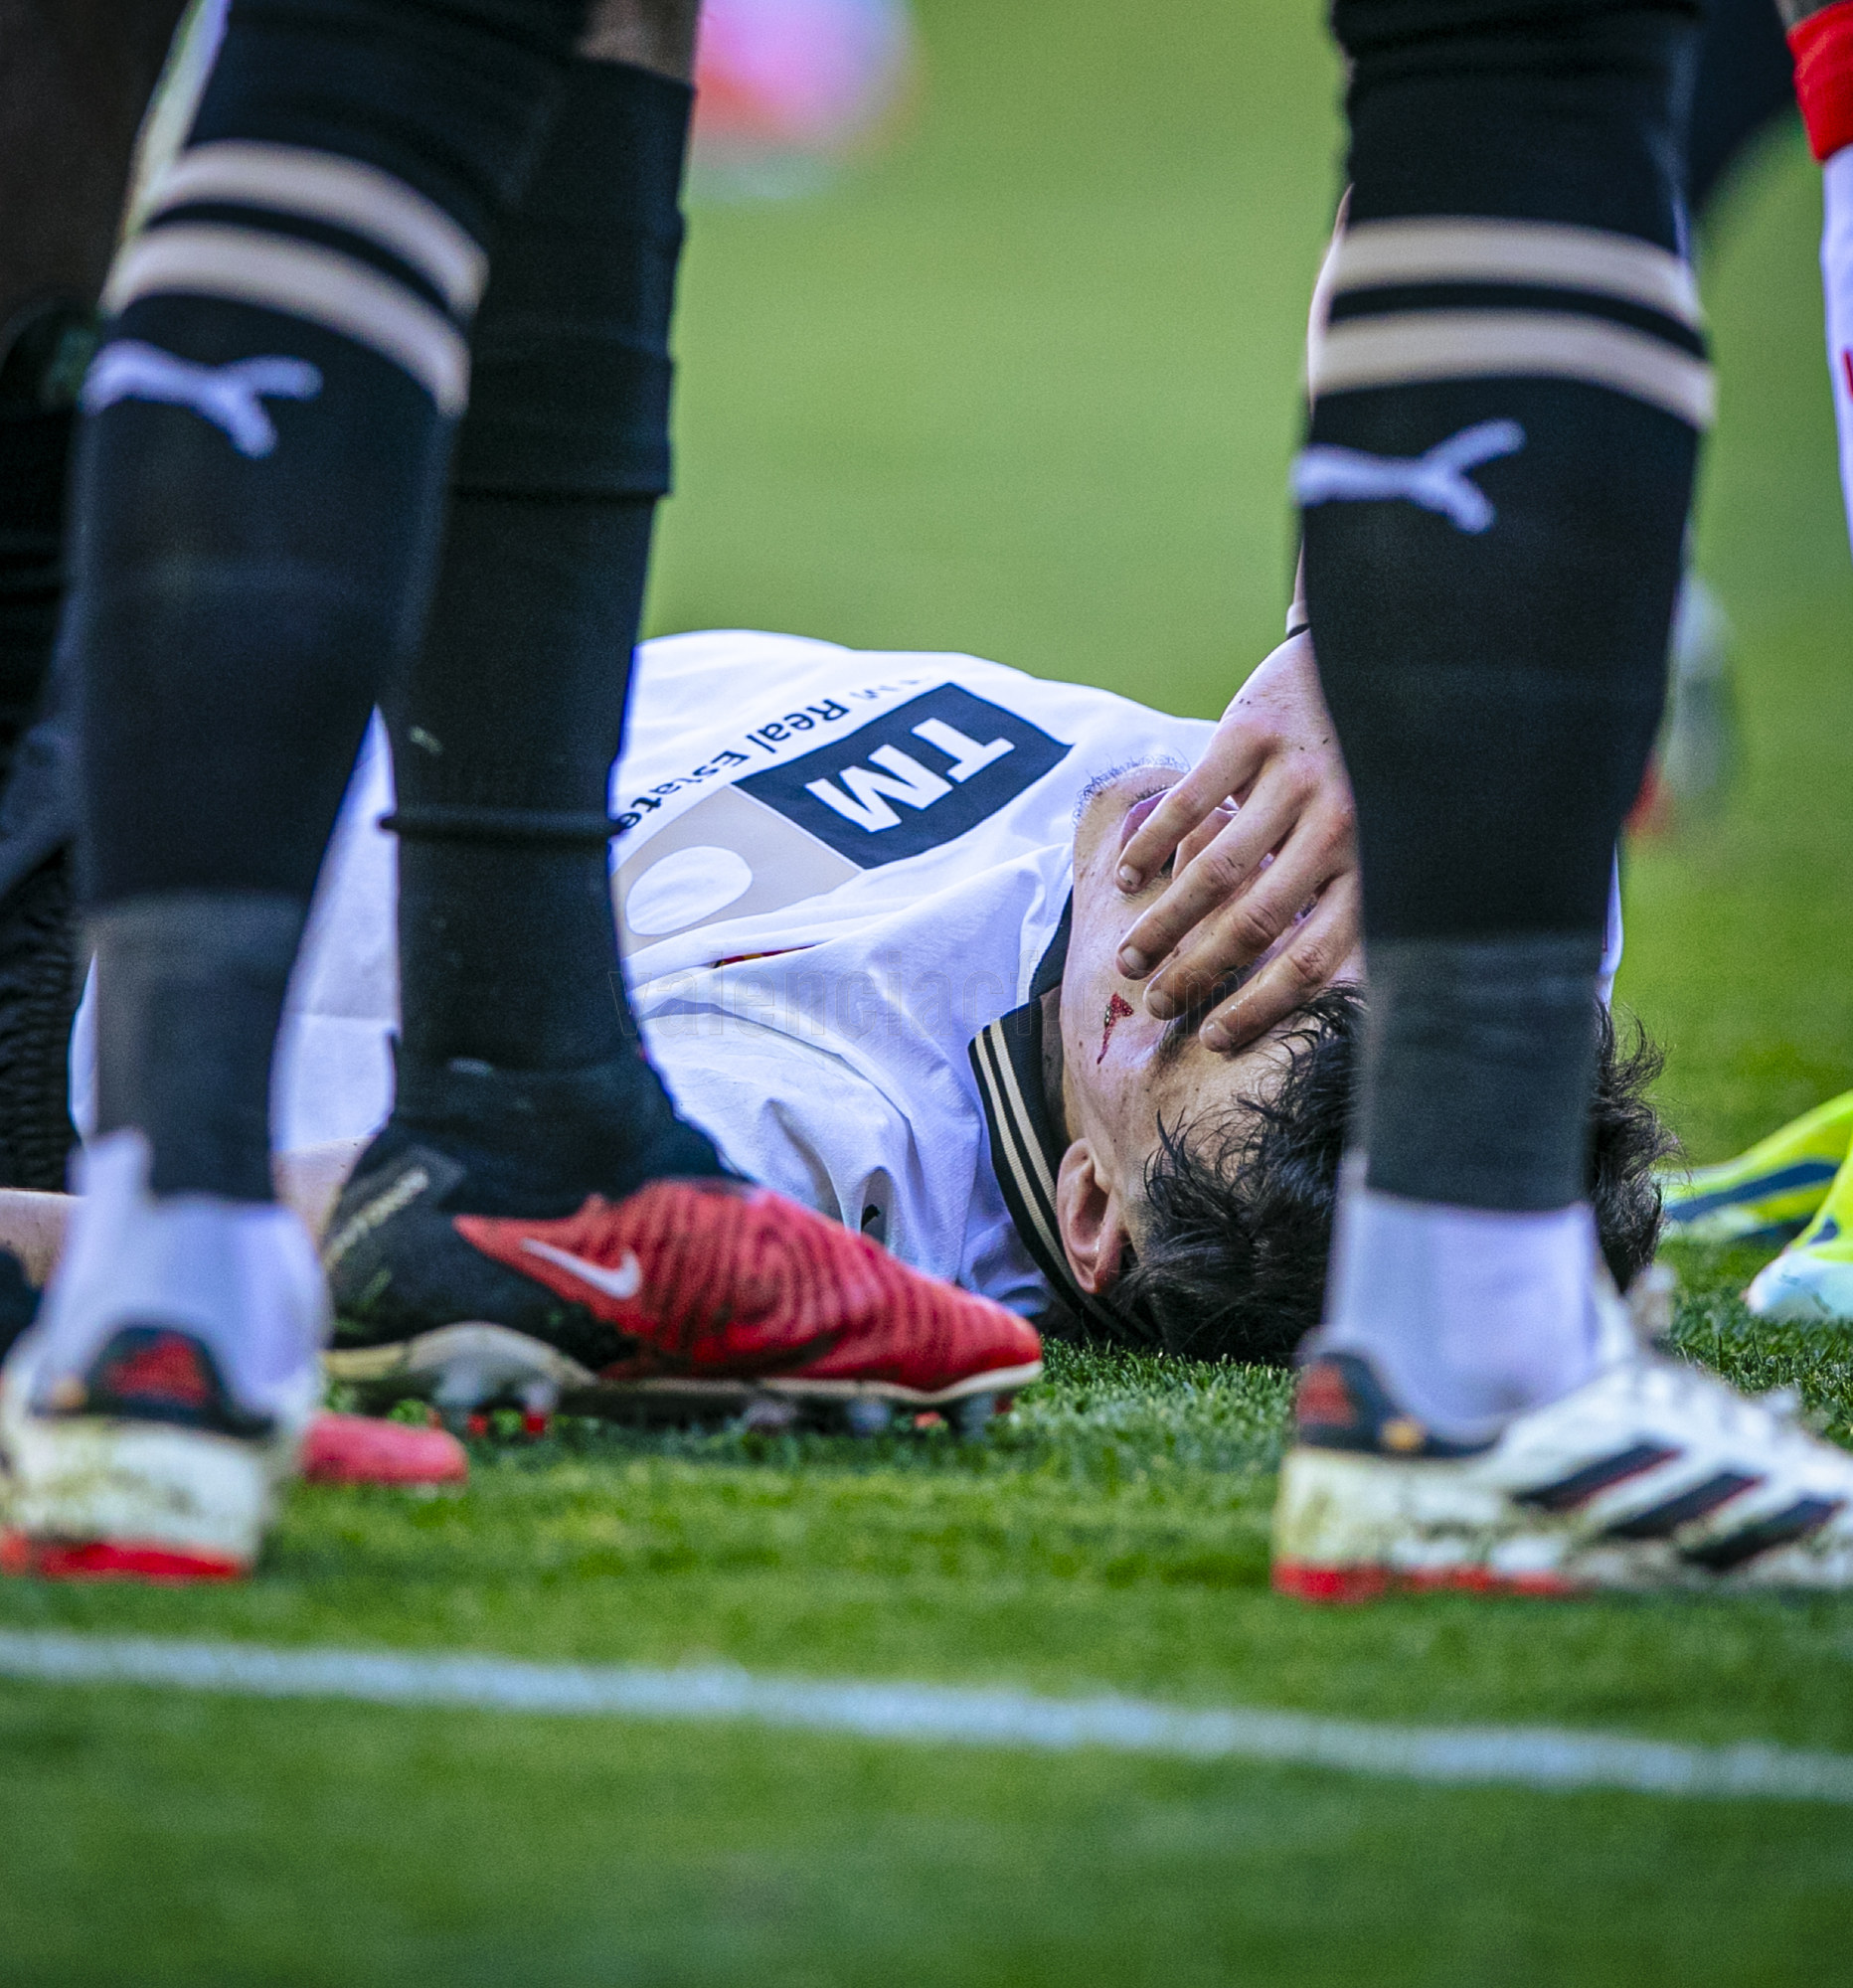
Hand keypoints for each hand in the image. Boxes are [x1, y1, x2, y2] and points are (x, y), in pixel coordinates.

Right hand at [1113, 631, 1357, 1050]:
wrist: (1379, 652)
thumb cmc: (1375, 767)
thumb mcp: (1383, 838)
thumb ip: (1348, 901)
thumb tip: (1306, 991)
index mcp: (1374, 865)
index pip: (1314, 960)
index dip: (1259, 1007)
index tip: (1214, 1039)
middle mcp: (1338, 825)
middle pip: (1253, 922)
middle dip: (1196, 973)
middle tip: (1157, 1003)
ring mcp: (1294, 777)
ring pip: (1212, 870)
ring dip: (1161, 923)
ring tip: (1130, 958)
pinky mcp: (1251, 731)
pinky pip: (1189, 802)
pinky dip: (1150, 846)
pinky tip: (1126, 876)